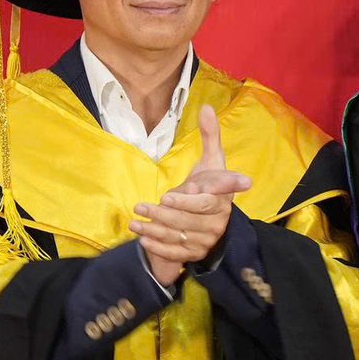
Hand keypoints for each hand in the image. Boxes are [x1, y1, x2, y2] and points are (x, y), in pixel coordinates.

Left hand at [129, 106, 252, 285]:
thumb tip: (207, 107)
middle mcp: (219, 216)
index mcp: (223, 193)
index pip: (222, 189)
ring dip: (156, 228)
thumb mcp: (211, 162)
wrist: (211, 222)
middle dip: (165, 211)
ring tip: (135, 222)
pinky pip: (177, 252)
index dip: (221, 186)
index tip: (206, 185)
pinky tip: (142, 237)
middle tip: (141, 206)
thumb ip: (211, 136)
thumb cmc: (208, 186)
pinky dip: (158, 246)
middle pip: (192, 215)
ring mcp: (209, 236)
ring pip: (181, 234)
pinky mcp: (197, 252)